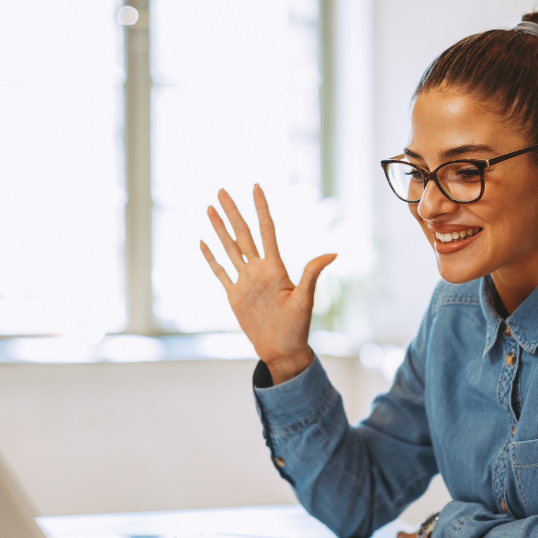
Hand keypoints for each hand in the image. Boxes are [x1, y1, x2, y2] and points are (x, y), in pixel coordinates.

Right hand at [199, 185, 336, 384]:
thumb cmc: (298, 327)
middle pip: (242, 234)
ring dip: (219, 228)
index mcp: (275, 267)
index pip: (266, 230)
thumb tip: (333, 253)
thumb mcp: (306, 300)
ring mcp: (245, 281)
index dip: (261, 209)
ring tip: (210, 208)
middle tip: (222, 190)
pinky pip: (220, 272)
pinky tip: (204, 242)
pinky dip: (211, 258)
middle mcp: (258, 270)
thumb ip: (312, 274)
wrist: (283, 350)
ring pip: (229, 248)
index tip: (256, 187)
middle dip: (232, 212)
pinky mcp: (234, 296)